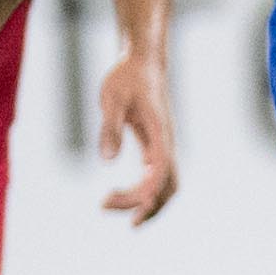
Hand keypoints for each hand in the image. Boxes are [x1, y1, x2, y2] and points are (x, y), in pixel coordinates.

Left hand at [94, 49, 179, 224]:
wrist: (143, 61)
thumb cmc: (126, 77)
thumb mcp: (111, 99)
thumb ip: (110, 128)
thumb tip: (107, 161)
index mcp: (161, 135)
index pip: (157, 177)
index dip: (138, 196)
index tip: (110, 202)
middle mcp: (167, 144)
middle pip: (168, 188)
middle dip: (147, 207)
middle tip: (115, 213)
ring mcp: (164, 145)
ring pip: (166, 185)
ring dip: (148, 202)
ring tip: (117, 209)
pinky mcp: (156, 144)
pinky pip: (157, 175)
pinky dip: (145, 190)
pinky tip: (123, 195)